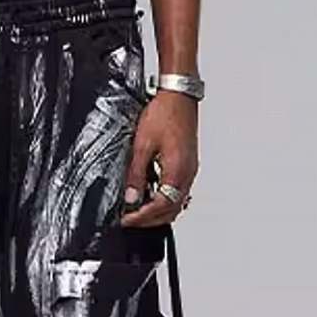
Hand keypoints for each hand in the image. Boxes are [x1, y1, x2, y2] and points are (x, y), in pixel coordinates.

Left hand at [120, 90, 197, 227]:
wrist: (179, 96)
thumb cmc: (164, 113)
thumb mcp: (143, 144)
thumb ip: (136, 174)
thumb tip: (131, 197)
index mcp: (178, 170)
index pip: (161, 205)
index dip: (142, 216)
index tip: (127, 219)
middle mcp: (187, 173)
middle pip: (171, 209)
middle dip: (150, 219)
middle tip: (130, 219)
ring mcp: (190, 169)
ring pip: (176, 202)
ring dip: (158, 210)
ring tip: (138, 209)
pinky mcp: (188, 164)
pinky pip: (178, 190)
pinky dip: (165, 198)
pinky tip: (151, 193)